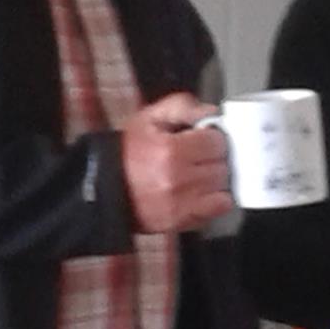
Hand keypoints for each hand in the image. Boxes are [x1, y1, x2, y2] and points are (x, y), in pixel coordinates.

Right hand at [121, 92, 231, 232]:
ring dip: (216, 179)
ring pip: (223, 187)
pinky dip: (215, 200)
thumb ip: (182, 106)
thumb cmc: (129, 151)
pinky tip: (201, 191)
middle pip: (223, 165)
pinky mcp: (182, 221)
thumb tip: (212, 112)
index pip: (218, 142)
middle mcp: (180, 179)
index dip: (212, 137)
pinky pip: (218, 209)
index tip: (203, 138)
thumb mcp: (150, 118)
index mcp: (172, 150)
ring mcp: (182, 204)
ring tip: (200, 173)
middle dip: (215, 157)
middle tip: (200, 155)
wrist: (106, 188)